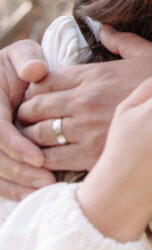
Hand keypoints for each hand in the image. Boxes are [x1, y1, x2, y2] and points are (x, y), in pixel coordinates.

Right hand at [0, 40, 51, 199]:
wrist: (5, 78)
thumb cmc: (17, 66)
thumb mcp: (21, 54)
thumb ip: (27, 59)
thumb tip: (36, 70)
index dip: (16, 146)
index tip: (39, 157)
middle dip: (19, 171)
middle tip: (47, 181)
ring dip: (16, 184)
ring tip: (44, 190)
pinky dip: (10, 188)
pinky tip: (30, 195)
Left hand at [16, 26, 151, 173]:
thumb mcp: (150, 54)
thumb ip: (123, 41)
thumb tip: (104, 28)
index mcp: (93, 75)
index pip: (44, 79)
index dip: (33, 88)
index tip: (36, 95)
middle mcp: (83, 101)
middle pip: (34, 106)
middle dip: (26, 113)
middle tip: (27, 119)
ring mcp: (85, 129)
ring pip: (40, 132)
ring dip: (30, 136)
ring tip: (31, 138)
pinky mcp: (91, 154)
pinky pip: (54, 157)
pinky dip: (43, 158)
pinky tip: (46, 158)